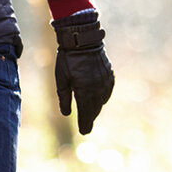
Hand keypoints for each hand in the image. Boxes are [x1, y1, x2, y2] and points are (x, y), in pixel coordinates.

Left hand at [52, 10, 113, 134]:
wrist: (83, 39)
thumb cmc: (68, 59)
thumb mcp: (61, 79)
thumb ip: (64, 98)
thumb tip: (66, 114)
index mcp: (84, 90)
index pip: (85, 112)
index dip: (85, 123)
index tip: (84, 132)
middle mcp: (97, 88)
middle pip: (95, 109)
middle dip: (90, 118)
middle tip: (86, 127)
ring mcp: (105, 82)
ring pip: (102, 101)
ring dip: (96, 109)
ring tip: (90, 115)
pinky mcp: (109, 75)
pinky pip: (107, 92)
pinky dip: (102, 98)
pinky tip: (99, 101)